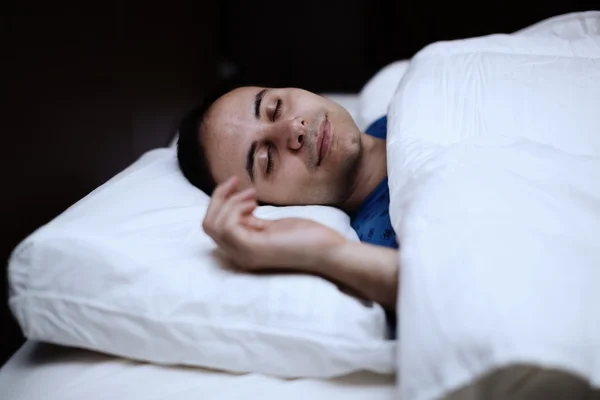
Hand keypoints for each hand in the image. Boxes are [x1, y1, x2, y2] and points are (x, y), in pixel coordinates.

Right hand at [202, 176, 347, 271]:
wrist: (328, 251)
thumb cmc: (306, 237)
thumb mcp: (272, 226)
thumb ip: (252, 220)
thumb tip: (236, 204)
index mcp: (242, 249)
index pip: (213, 228)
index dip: (219, 202)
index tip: (236, 185)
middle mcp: (239, 255)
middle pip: (207, 226)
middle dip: (218, 198)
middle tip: (236, 182)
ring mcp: (245, 254)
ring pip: (213, 225)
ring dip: (229, 202)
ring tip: (253, 195)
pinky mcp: (253, 249)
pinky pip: (227, 227)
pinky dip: (236, 209)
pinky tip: (254, 203)